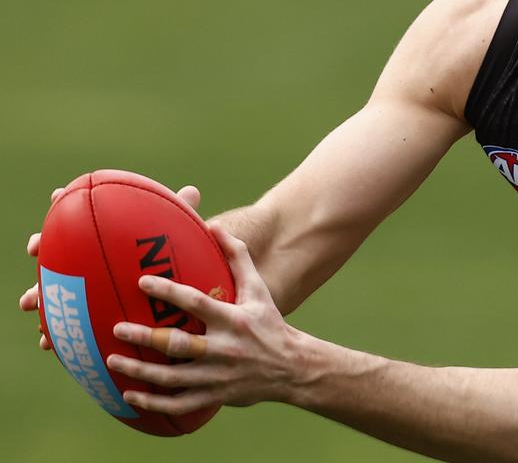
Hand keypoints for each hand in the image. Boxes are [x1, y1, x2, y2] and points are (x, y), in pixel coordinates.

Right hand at [20, 185, 201, 350]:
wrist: (172, 297)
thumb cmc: (174, 260)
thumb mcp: (177, 239)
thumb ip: (182, 216)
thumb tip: (192, 190)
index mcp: (107, 236)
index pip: (83, 214)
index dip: (68, 202)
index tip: (58, 196)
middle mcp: (90, 258)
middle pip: (59, 249)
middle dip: (43, 246)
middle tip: (35, 246)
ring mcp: (84, 285)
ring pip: (52, 289)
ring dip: (38, 294)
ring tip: (29, 302)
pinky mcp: (85, 313)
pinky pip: (63, 324)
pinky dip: (53, 332)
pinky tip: (47, 342)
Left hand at [105, 223, 307, 414]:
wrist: (292, 367)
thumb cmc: (269, 323)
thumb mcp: (259, 289)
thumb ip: (237, 257)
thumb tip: (214, 226)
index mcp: (233, 320)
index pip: (197, 303)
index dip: (169, 292)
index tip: (142, 282)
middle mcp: (224, 348)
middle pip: (178, 344)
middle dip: (145, 337)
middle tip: (117, 328)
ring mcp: (218, 376)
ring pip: (172, 377)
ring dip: (140, 371)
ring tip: (113, 359)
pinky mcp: (215, 396)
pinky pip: (179, 404)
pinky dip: (153, 402)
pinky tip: (130, 395)